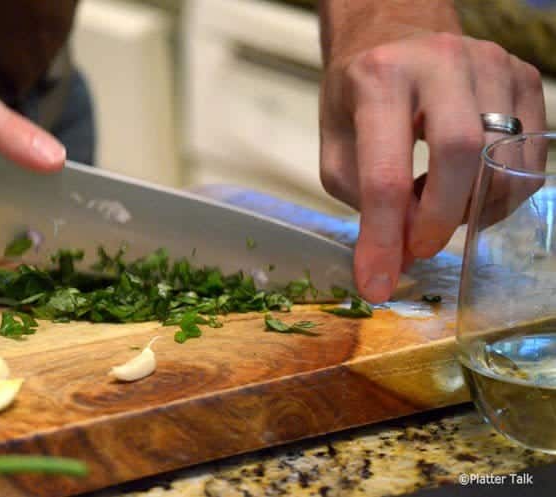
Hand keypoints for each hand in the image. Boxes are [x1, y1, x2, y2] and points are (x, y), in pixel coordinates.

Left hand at [319, 30, 544, 302]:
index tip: (376, 283)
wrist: (393, 37)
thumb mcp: (339, 149)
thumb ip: (365, 202)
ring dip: (471, 207)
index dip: (382, 237)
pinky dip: (499, 191)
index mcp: (379, 79)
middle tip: (417, 248)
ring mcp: (490, 64)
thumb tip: (402, 256)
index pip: (385, 172)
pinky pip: (530, 155)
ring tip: (435, 207)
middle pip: (461, 154)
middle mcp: (440, 62)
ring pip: (504, 159)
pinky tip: (465, 188)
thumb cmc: (358, 99)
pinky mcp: (522, 76)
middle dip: (440, 219)